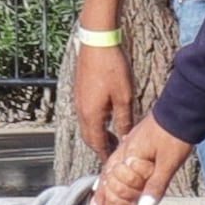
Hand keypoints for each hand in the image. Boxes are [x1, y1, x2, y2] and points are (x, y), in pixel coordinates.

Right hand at [63, 35, 134, 164]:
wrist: (97, 42)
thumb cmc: (112, 68)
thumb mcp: (124, 97)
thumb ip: (124, 119)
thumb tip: (125, 138)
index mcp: (91, 115)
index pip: (97, 144)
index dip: (106, 155)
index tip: (114, 163)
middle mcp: (81, 111)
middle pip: (89, 137)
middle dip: (101, 147)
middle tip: (114, 153)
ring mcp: (79, 100)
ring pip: (87, 126)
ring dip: (98, 134)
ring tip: (113, 137)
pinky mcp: (80, 91)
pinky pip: (86, 114)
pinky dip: (95, 122)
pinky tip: (107, 116)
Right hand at [91, 116, 194, 204]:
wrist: (183, 108)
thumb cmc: (176, 135)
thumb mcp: (168, 163)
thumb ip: (155, 186)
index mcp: (129, 157)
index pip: (113, 185)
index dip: (111, 203)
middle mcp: (124, 151)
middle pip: (108, 178)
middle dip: (104, 197)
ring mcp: (129, 144)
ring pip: (111, 168)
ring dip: (105, 185)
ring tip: (99, 198)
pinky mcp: (137, 140)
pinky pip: (118, 159)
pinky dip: (112, 170)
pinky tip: (113, 172)